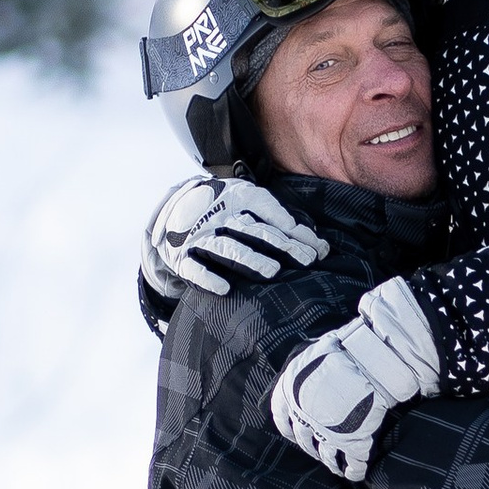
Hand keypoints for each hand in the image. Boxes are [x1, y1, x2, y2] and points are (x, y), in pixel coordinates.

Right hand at [142, 173, 327, 297]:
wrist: (171, 207)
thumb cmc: (222, 207)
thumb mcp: (249, 202)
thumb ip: (282, 221)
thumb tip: (317, 244)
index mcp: (238, 200)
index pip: (270, 215)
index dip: (294, 233)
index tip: (317, 252)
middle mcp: (221, 218)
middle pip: (254, 232)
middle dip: (279, 245)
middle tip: (304, 260)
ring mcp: (201, 237)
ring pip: (228, 249)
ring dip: (249, 260)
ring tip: (272, 271)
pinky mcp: (183, 256)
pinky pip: (194, 269)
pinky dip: (207, 278)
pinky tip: (224, 289)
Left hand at [268, 276, 444, 480]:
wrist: (369, 358)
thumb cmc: (342, 349)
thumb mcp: (313, 353)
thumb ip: (306, 370)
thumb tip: (308, 373)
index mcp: (290, 393)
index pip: (282, 418)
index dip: (289, 428)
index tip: (294, 433)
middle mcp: (303, 416)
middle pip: (304, 439)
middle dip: (311, 446)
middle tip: (319, 449)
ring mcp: (327, 432)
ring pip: (326, 455)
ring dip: (331, 462)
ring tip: (336, 466)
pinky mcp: (351, 442)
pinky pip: (352, 463)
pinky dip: (354, 471)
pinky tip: (355, 473)